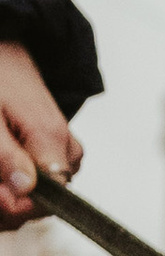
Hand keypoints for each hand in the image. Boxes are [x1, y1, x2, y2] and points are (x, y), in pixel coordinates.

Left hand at [0, 42, 78, 228]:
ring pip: (41, 194)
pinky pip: (42, 180)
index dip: (14, 205)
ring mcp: (65, 152)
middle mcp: (67, 151)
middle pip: (44, 202)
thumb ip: (6, 155)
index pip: (47, 199)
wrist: (6, 50)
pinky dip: (16, 180)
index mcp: (52, 140)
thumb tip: (25, 191)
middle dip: (9, 200)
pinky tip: (2, 170)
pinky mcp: (59, 151)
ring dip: (10, 191)